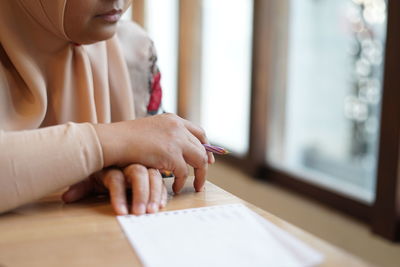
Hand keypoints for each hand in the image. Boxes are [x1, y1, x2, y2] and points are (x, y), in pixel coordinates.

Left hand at [62, 164, 167, 214]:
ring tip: (153, 211)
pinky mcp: (153, 173)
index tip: (121, 213)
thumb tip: (68, 197)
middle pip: (139, 173)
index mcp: (112, 166)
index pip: (116, 179)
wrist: (109, 152)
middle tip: (140, 212)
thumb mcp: (88, 177)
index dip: (118, 196)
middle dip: (141, 194)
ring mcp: (144, 166)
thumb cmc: (99, 169)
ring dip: (155, 194)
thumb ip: (81, 187)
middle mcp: (129, 163)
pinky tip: (161, 204)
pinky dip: (162, 192)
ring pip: (154, 175)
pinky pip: (161, 180)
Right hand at [94, 113, 213, 192]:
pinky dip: (181, 182)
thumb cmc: (125, 139)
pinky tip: (175, 188)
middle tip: (203, 174)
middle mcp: (178, 127)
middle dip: (205, 162)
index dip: (205, 145)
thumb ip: (165, 136)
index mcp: (173, 120)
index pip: (198, 132)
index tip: (207, 157)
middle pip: (201, 147)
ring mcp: (176, 140)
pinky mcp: (172, 154)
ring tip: (196, 185)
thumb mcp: (150, 131)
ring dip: (200, 175)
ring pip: (199, 160)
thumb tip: (175, 149)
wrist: (113, 141)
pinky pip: (184, 172)